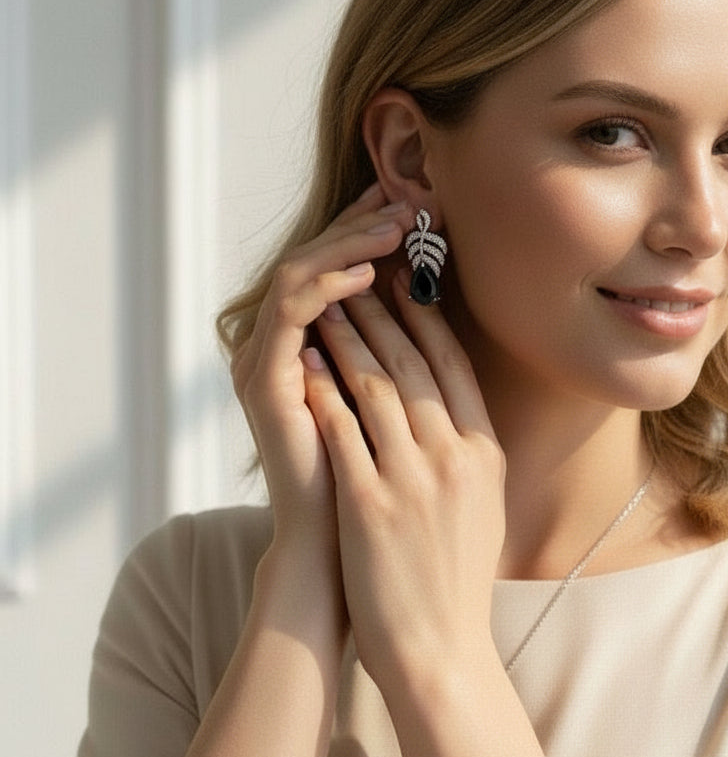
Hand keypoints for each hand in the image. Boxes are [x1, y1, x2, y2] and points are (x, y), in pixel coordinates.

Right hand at [230, 183, 410, 561]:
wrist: (342, 551)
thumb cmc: (376, 482)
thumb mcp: (397, 402)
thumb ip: (400, 353)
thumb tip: (436, 303)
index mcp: (308, 349)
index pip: (334, 271)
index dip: (368, 234)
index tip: (411, 208)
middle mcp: (277, 347)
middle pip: (314, 263)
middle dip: (361, 228)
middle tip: (407, 205)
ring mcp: (263, 362)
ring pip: (299, 275)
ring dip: (348, 247)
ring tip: (395, 229)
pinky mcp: (263, 382)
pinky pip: (290, 312)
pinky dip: (329, 286)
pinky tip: (367, 274)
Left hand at [301, 266, 505, 691]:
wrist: (439, 646)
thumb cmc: (457, 576)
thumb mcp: (485, 502)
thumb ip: (471, 447)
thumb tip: (452, 399)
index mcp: (485, 452)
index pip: (454, 368)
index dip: (428, 320)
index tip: (406, 285)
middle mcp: (455, 456)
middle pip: (415, 366)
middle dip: (384, 313)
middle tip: (360, 276)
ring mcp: (413, 479)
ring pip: (377, 388)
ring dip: (349, 340)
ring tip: (328, 307)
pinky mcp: (371, 503)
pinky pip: (343, 432)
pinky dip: (323, 391)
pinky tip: (306, 364)